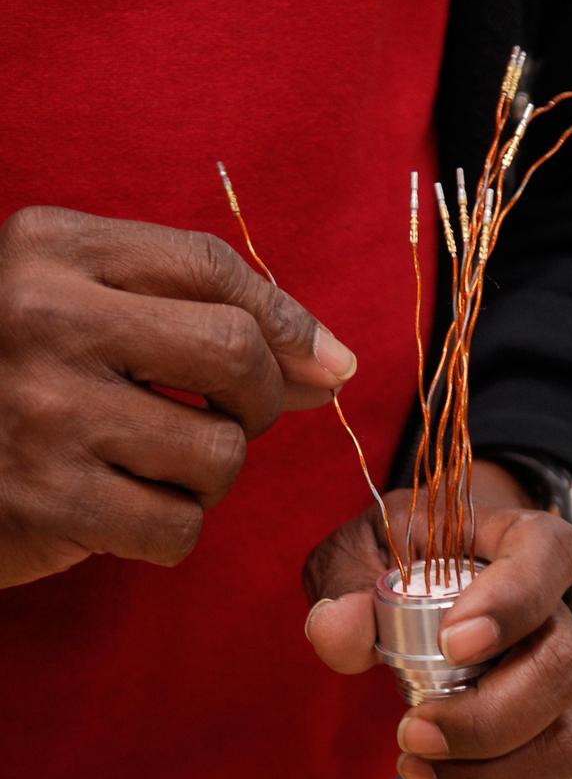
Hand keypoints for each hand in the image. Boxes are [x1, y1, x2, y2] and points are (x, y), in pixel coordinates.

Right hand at [0, 205, 355, 587]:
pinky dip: (171, 528)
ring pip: (218, 453)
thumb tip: (333, 365)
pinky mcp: (46, 503)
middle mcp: (43, 319)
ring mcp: (43, 413)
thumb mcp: (78, 305)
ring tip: (156, 464)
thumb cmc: (13, 375)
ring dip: (211, 472)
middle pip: (235, 354)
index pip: (213, 267)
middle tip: (234, 417)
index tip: (324, 362)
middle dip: (261, 398)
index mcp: (52, 250)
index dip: (289, 321)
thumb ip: (195, 314)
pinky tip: (124, 509)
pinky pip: (178, 527)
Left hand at [303, 462, 571, 778]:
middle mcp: (559, 617)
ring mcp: (564, 687)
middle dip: (485, 720)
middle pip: (563, 671)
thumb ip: (346, 583)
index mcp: (523, 544)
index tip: (452, 642)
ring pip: (567, 743)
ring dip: (489, 776)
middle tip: (410, 730)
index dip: (511, 604)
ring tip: (416, 766)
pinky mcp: (556, 741)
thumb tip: (338, 632)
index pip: (548, 555)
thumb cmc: (405, 561)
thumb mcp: (363, 551)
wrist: (433, 587)